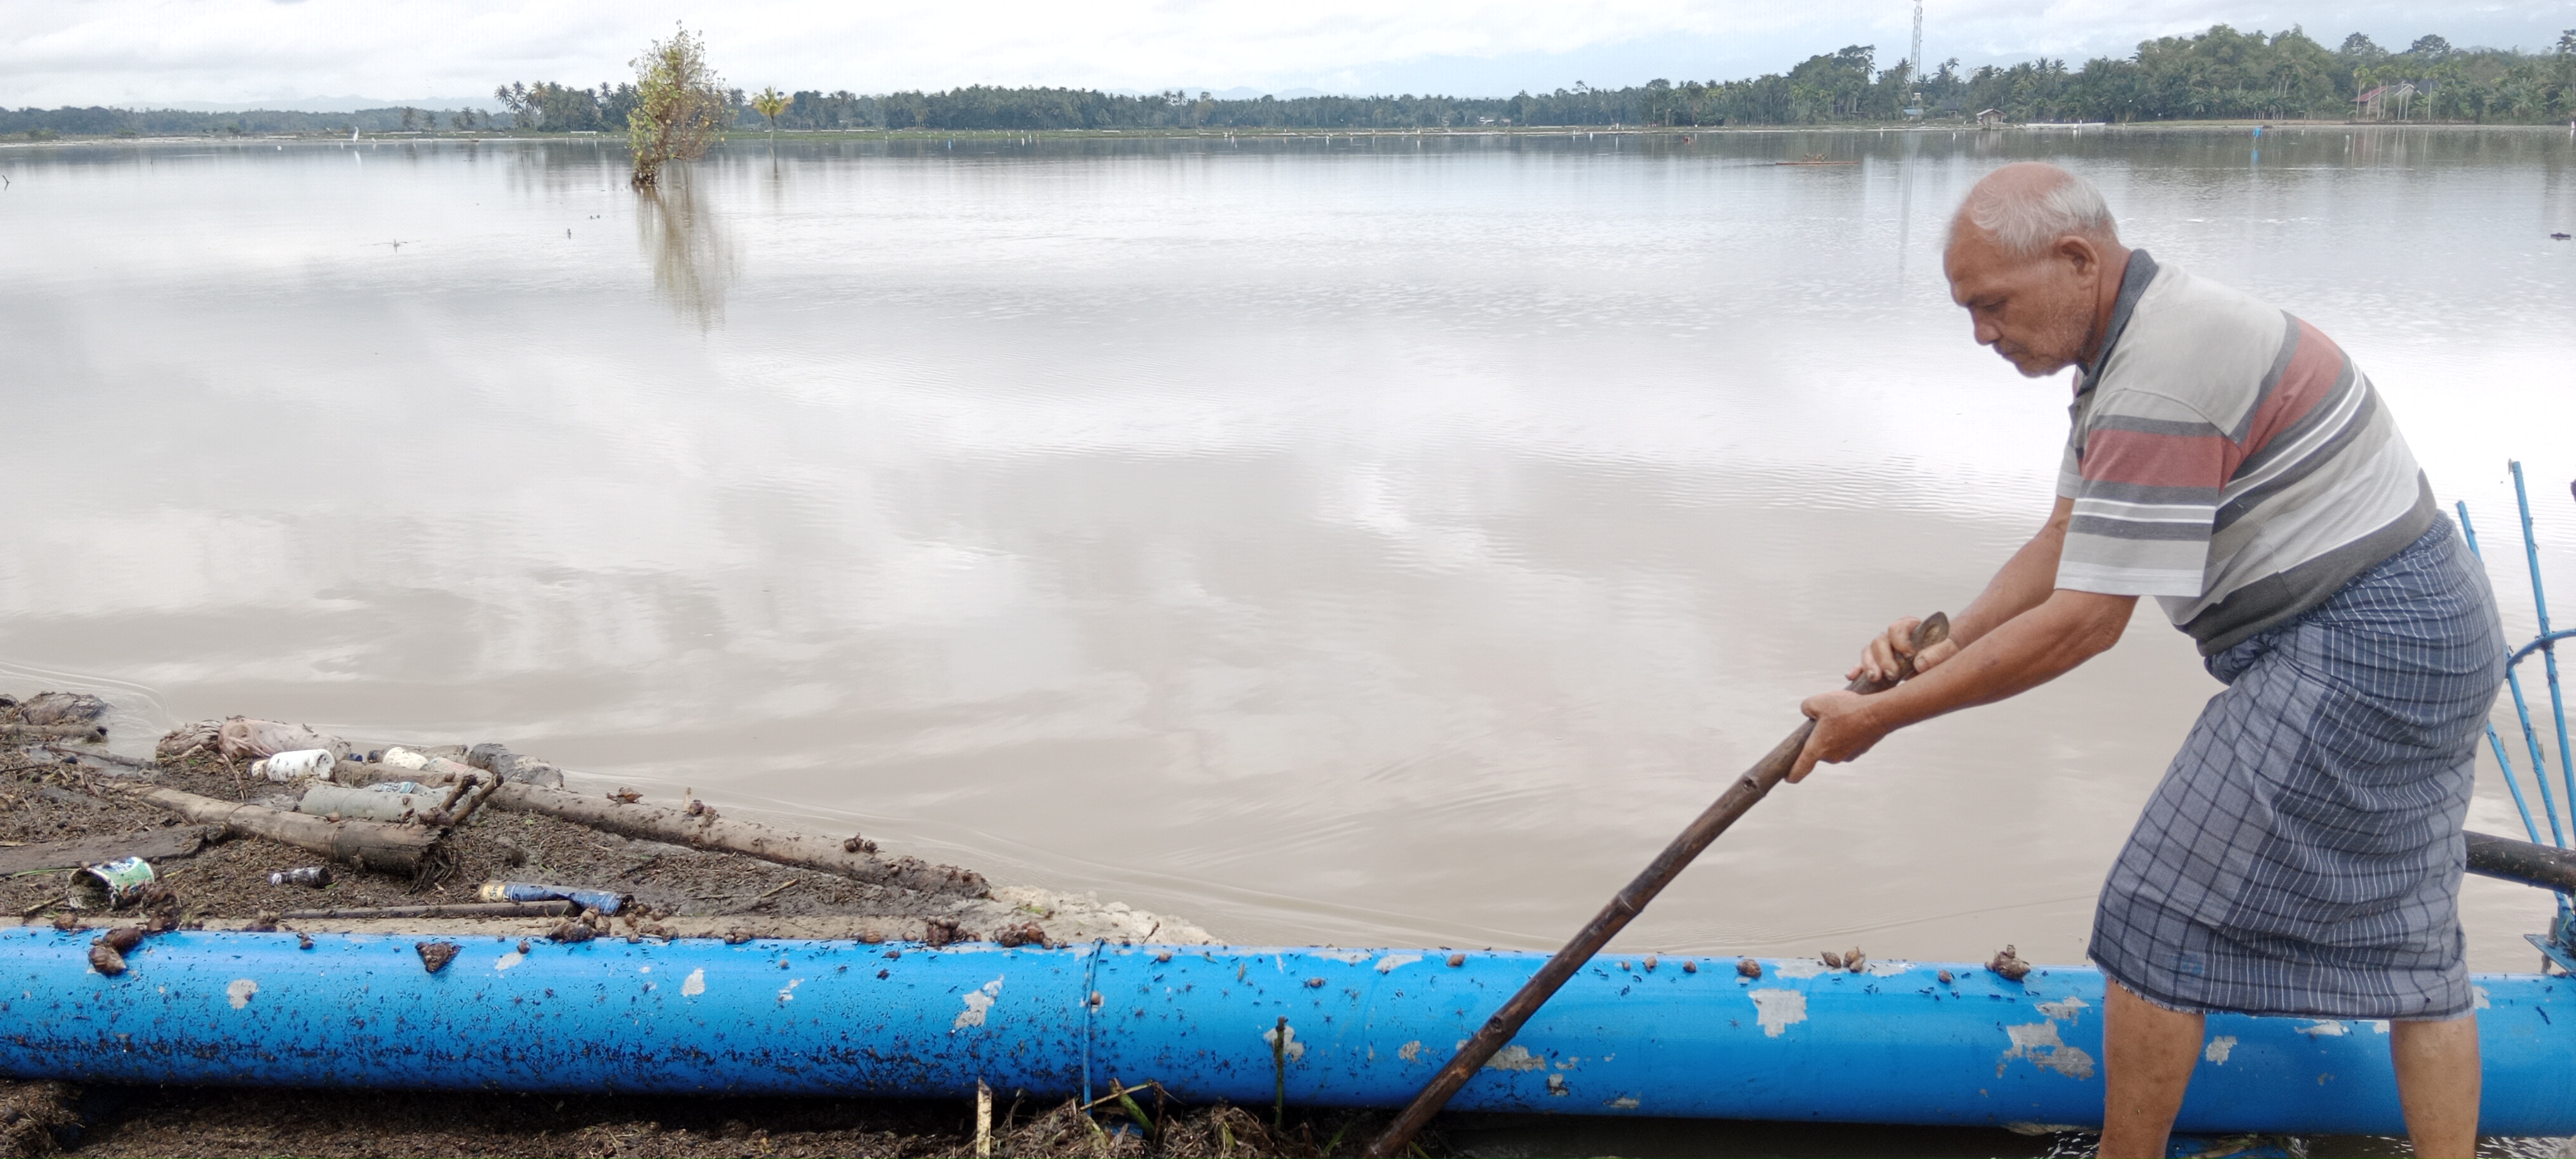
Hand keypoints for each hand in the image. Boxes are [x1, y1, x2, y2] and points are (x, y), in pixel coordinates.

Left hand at [1789, 689, 1892, 782]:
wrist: (1879, 713)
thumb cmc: (1847, 709)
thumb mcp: (1817, 702)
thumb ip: (1806, 708)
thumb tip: (1808, 712)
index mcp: (1817, 749)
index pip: (1801, 769)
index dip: (1792, 774)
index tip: (1788, 778)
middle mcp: (1832, 757)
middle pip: (1818, 749)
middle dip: (1819, 736)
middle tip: (1824, 718)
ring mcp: (1848, 755)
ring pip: (1834, 744)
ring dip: (1834, 733)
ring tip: (1842, 715)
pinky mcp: (1860, 750)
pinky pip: (1847, 741)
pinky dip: (1847, 732)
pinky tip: (1853, 718)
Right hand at [1846, 616, 1960, 685]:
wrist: (1940, 661)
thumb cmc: (1944, 653)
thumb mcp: (1947, 651)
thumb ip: (1938, 654)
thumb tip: (1919, 662)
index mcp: (1908, 626)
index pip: (1897, 627)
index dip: (1900, 641)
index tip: (1909, 655)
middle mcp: (1892, 636)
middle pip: (1879, 641)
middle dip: (1884, 658)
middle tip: (1893, 675)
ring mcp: (1883, 649)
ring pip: (1868, 651)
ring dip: (1869, 665)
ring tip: (1876, 679)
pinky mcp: (1877, 663)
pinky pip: (1862, 664)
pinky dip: (1857, 669)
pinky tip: (1853, 676)